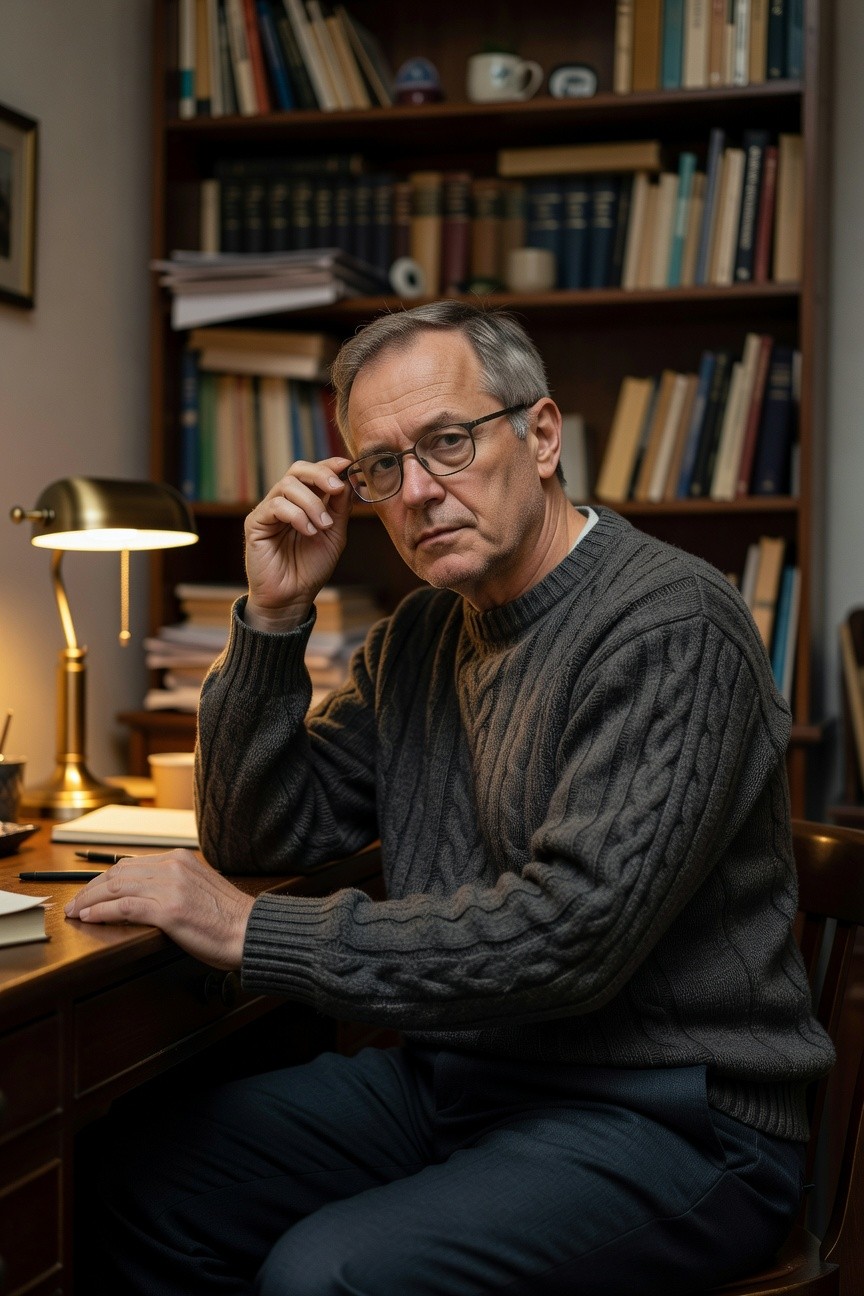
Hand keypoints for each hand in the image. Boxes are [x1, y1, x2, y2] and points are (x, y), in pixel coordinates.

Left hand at [63, 850, 253, 969]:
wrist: (250, 931)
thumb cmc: (228, 917)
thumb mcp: (199, 887)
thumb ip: (173, 883)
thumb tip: (144, 894)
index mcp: (180, 858)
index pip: (130, 864)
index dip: (104, 878)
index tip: (91, 891)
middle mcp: (173, 866)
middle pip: (117, 873)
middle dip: (90, 888)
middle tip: (75, 902)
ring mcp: (170, 887)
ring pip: (116, 888)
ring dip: (89, 900)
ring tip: (76, 912)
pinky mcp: (168, 910)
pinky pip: (123, 907)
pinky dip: (101, 912)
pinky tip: (90, 917)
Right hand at [244, 456, 352, 632]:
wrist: (292, 598)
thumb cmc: (311, 568)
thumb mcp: (334, 535)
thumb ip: (339, 508)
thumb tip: (348, 480)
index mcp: (303, 502)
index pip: (312, 473)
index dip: (329, 465)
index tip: (347, 465)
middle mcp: (284, 502)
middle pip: (297, 470)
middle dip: (320, 474)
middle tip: (336, 488)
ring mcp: (268, 511)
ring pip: (288, 486)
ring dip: (312, 504)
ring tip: (323, 527)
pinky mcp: (255, 523)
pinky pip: (275, 506)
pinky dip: (297, 515)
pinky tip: (308, 532)